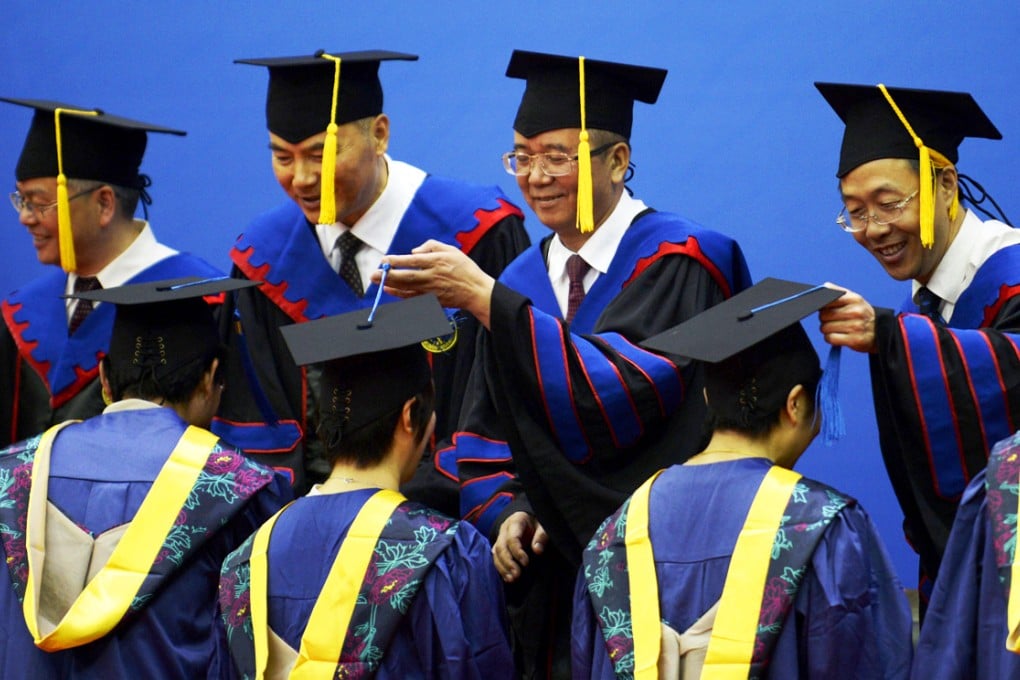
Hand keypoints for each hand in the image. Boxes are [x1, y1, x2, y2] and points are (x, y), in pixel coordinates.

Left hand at [376, 240, 495, 328]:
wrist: (475, 291)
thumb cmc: (464, 268)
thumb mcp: (451, 250)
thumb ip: (431, 246)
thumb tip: (413, 251)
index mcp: (437, 262)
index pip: (412, 261)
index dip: (397, 261)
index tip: (384, 260)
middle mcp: (432, 277)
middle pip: (406, 277)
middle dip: (388, 276)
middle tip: (374, 274)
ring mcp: (432, 291)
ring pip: (407, 289)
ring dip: (391, 286)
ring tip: (378, 282)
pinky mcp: (432, 300)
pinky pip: (412, 298)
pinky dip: (400, 295)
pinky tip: (391, 290)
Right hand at [491, 511, 548, 582]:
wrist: (529, 519)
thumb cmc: (537, 523)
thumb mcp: (543, 525)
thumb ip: (541, 536)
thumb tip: (537, 551)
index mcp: (515, 521)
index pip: (512, 538)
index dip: (517, 551)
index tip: (526, 563)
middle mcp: (504, 529)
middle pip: (501, 547)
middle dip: (508, 562)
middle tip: (517, 575)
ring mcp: (500, 538)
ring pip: (496, 553)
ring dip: (503, 567)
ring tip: (511, 579)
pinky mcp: (500, 546)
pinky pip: (496, 558)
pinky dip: (501, 568)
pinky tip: (507, 578)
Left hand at [818, 283, 876, 353]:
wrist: (879, 332)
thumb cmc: (861, 315)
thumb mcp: (853, 300)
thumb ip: (837, 292)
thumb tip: (824, 287)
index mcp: (854, 299)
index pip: (828, 299)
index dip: (822, 305)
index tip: (825, 308)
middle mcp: (856, 311)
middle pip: (823, 315)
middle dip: (825, 319)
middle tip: (835, 320)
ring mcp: (856, 326)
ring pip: (825, 328)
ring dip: (827, 330)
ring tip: (838, 328)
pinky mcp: (854, 340)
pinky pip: (829, 338)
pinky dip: (831, 338)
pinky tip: (839, 336)